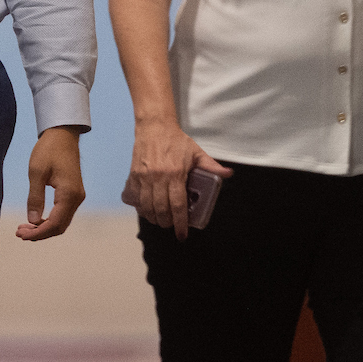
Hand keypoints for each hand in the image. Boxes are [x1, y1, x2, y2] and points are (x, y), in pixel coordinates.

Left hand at [17, 125, 85, 241]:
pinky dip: (49, 220)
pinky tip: (35, 219)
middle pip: (59, 226)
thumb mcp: (36, 172)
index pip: (54, 223)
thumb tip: (32, 221)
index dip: (37, 233)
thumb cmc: (48, 150)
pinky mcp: (74, 194)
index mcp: (69, 193)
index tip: (20, 235)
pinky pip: (62, 214)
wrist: (63, 135)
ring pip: (61, 222)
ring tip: (24, 227)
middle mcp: (77, 198)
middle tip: (19, 233)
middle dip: (39, 233)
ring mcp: (77, 196)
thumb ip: (35, 198)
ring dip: (44, 228)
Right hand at [127, 114, 231, 238]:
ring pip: (146, 207)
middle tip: (172, 225)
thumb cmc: (176, 140)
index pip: (177, 205)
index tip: (182, 234)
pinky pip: (135, 199)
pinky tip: (147, 210)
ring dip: (153, 218)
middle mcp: (158, 177)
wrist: (154, 127)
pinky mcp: (133, 176)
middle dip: (166, 223)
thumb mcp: (196, 152)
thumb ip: (212, 165)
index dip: (180, 223)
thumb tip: (229, 174)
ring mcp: (143, 177)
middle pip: (160, 210)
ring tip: (160, 220)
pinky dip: (141, 208)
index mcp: (175, 173)